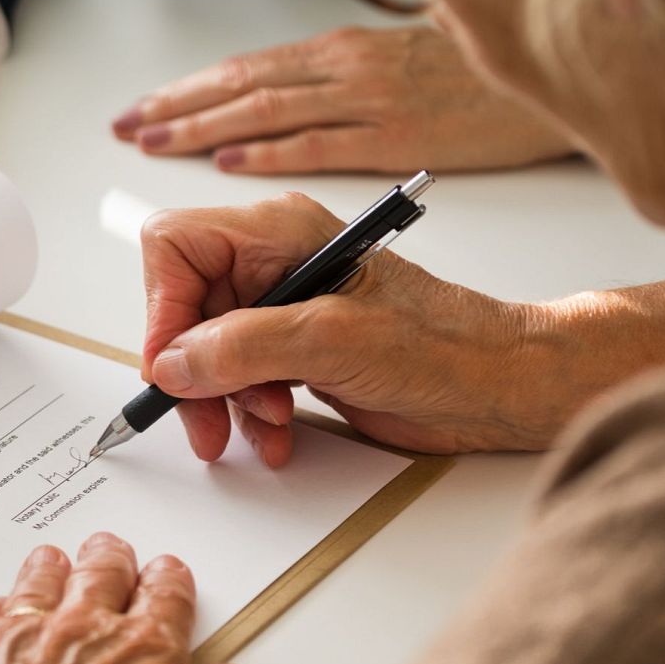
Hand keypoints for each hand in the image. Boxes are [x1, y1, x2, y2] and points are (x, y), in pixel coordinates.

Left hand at [0, 533, 253, 663]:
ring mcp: (13, 636)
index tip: (168, 575)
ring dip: (48, 569)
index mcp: (140, 650)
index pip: (165, 600)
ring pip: (36, 582)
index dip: (169, 583)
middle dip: (110, 560)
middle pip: (100, 575)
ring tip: (53, 560)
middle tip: (112, 551)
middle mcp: (77, 629)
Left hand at [111, 25, 574, 173]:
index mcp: (339, 54)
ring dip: (204, 126)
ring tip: (154, 140)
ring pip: (266, 108)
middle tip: (127, 123)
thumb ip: (334, 92)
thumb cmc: (473, 85)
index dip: (190, 91)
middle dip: (178, 107)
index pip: (245, 70)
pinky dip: (270, 150)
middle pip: (241, 85)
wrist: (552, 82)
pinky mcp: (397, 136)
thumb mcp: (393, 72)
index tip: (146, 108)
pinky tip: (231, 159)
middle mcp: (343, 70)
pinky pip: (320, 142)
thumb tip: (276, 117)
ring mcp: (367, 101)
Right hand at [140, 195, 570, 464]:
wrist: (503, 386)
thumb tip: (172, 362)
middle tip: (202, 418)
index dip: (162, 307)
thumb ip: (242, 347)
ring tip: (262, 426)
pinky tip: (277, 433)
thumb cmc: (447, 345)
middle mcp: (273, 261)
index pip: (175, 247)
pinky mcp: (293, 348)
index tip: (171, 365)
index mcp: (278, 230)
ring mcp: (282, 306)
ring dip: (222, 399)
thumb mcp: (332, 341)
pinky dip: (247, 412)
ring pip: (205, 350)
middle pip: (183, 307)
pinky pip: (238, 378)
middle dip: (191, 369)